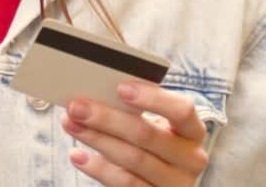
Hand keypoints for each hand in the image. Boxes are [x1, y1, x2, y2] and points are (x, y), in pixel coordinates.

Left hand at [60, 81, 209, 186]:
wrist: (162, 180)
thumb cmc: (154, 140)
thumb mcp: (155, 123)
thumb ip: (136, 108)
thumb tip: (98, 91)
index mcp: (193, 131)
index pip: (182, 111)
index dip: (152, 99)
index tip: (120, 88)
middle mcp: (190, 159)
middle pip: (147, 135)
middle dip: (107, 119)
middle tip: (77, 107)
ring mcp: (174, 183)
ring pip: (132, 159)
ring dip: (96, 140)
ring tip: (71, 125)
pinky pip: (124, 183)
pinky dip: (97, 168)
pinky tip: (78, 155)